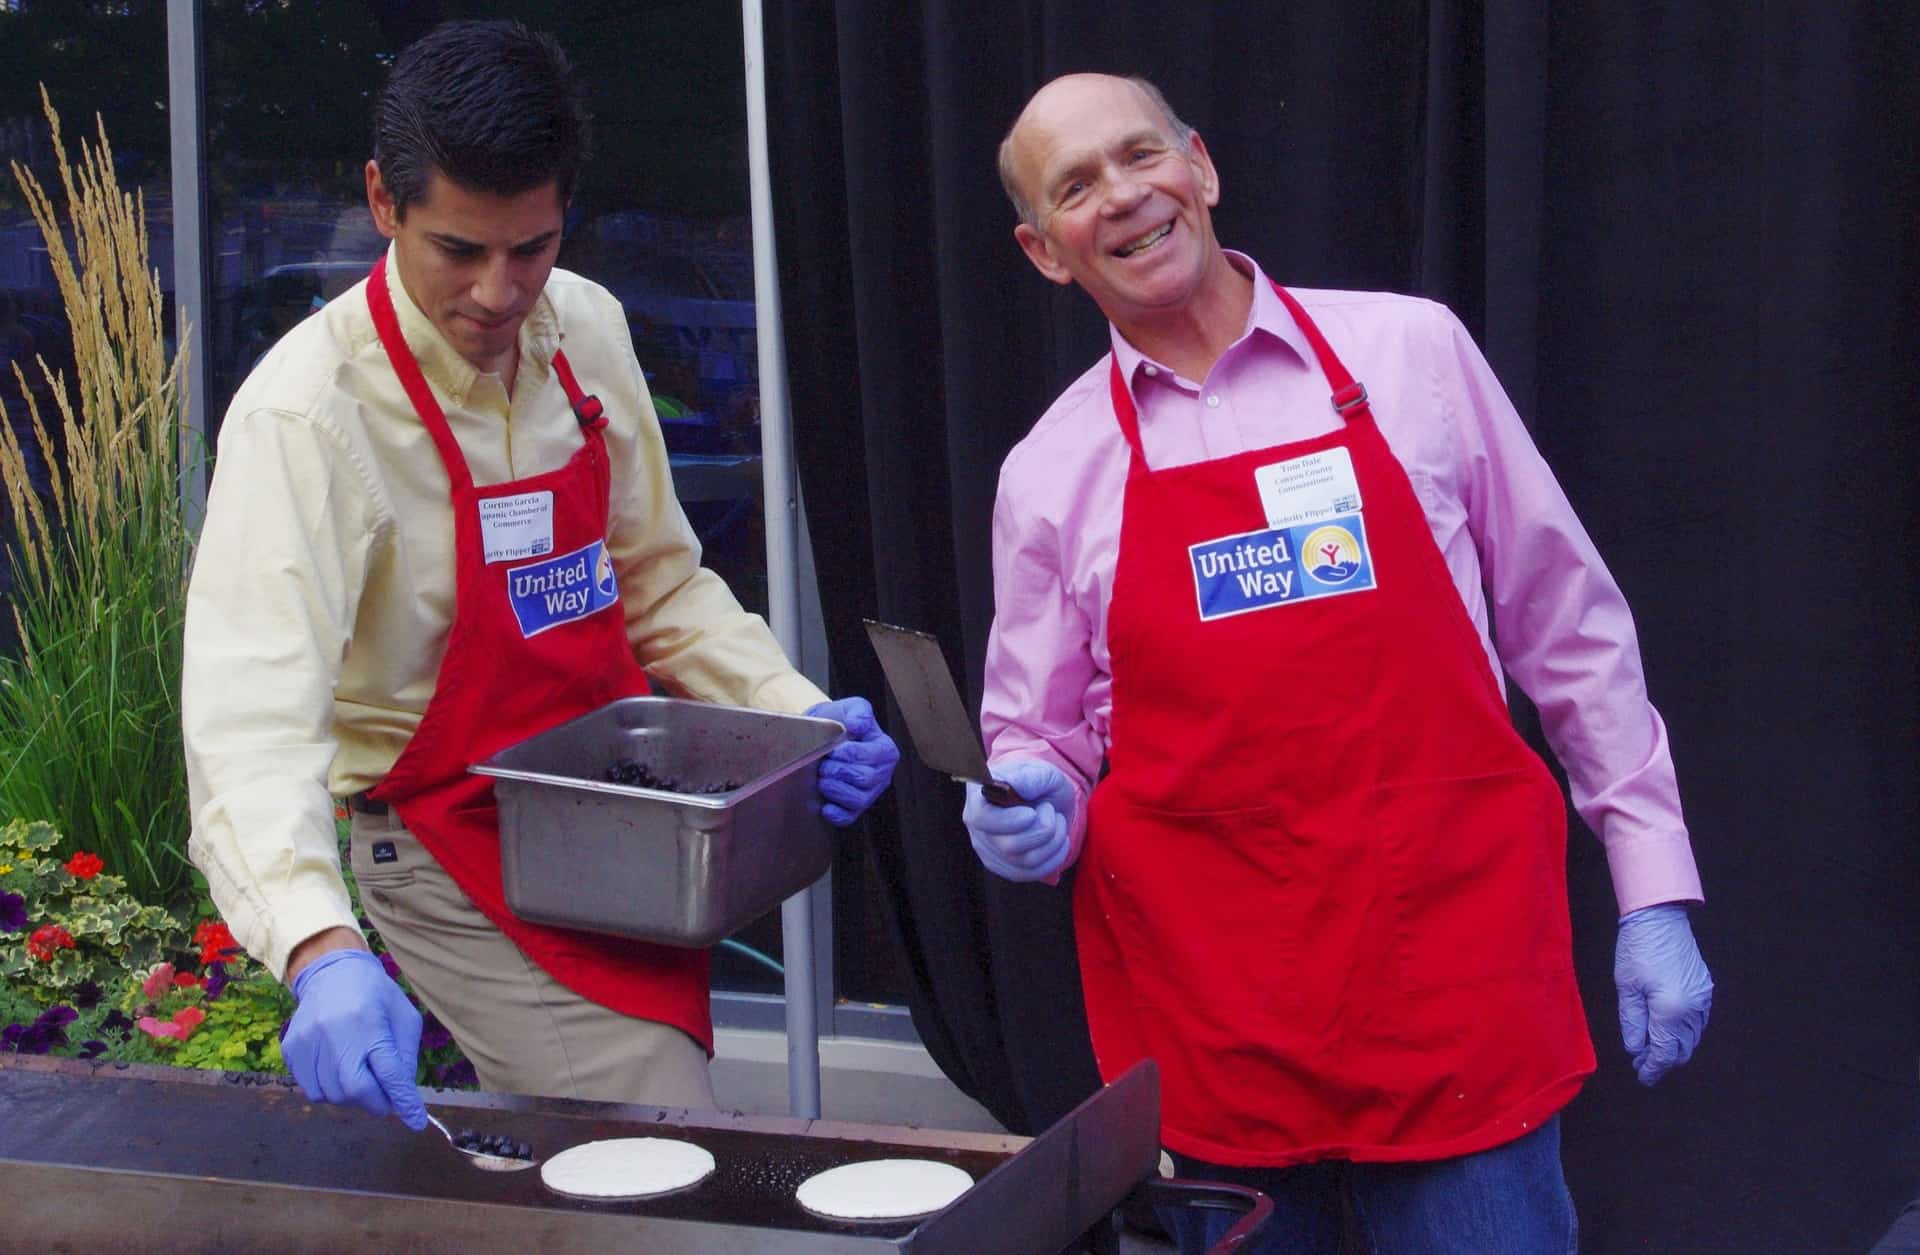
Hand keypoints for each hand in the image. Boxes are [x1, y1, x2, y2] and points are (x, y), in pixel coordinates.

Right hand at [283, 948, 426, 1127]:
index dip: (403, 1101)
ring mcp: (308, 1042)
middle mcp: (335, 1033)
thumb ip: (405, 1057)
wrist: (333, 972)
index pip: (388, 1073)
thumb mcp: (404, 1018)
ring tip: (361, 1075)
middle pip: (355, 1090)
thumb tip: (403, 1096)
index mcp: (368, 1023)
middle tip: (386, 1100)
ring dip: (352, 1097)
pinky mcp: (291, 1049)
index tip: (416, 1122)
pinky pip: (312, 1089)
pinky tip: (339, 1069)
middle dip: (375, 1103)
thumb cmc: (376, 996)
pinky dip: (330, 1090)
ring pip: (331, 1095)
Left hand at [807, 697, 899, 825]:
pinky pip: (849, 818)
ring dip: (835, 789)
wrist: (822, 735)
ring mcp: (870, 793)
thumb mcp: (850, 707)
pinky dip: (836, 814)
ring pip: (858, 799)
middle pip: (864, 779)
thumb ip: (859, 711)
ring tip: (822, 779)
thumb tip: (858, 726)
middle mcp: (883, 774)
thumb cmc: (839, 721)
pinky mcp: (855, 808)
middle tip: (824, 764)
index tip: (833, 749)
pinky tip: (825, 805)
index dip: (848, 754)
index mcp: (885, 750)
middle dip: (838, 771)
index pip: (871, 756)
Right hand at [963, 759, 1075, 880]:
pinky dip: (1055, 855)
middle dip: (1042, 828)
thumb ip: (1028, 776)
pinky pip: (1036, 872)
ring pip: (1027, 860)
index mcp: (978, 798)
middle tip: (1049, 808)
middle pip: (1009, 845)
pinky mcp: (1008, 869)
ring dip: (1053, 839)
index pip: (981, 819)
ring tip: (1054, 820)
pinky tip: (1057, 838)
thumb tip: (1014, 783)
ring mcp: (992, 852)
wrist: (1046, 800)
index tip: (1031, 814)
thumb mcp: (1039, 771)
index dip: (1008, 821)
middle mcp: (979, 829)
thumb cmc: (1038, 782)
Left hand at [1614, 903, 1712, 1085]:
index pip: (1663, 1052)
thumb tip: (1636, 1049)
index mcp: (1671, 1011)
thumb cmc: (1637, 949)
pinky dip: (1683, 1032)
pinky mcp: (1705, 989)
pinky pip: (1697, 1021)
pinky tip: (1666, 1030)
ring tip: (1650, 1049)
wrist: (1660, 919)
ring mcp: (1703, 999)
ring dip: (1674, 1047)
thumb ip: (1632, 1023)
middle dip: (1662, 1060)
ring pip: (1691, 1037)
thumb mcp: (1626, 988)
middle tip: (1642, 1065)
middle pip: (1682, 1049)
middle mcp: (1693, 1009)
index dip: (1652, 1068)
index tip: (1643, 1077)